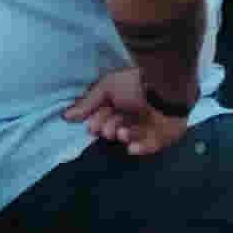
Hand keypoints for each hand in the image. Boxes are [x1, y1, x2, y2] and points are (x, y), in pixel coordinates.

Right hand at [63, 62, 192, 155]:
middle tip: (108, 129)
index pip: (106, 116)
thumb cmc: (135, 84)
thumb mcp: (107, 87)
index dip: (98, 122)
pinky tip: (132, 148)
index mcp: (122, 99)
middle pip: (117, 127)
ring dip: (124, 136)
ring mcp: (149, 124)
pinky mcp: (163, 135)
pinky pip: (149, 146)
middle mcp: (134, 112)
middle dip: (109, 129)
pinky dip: (140, 148)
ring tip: (122, 131)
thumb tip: (65, 115)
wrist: (166, 87)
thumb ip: (88, 102)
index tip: (92, 126)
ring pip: (131, 137)